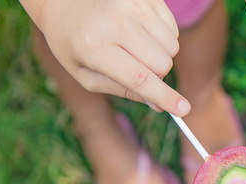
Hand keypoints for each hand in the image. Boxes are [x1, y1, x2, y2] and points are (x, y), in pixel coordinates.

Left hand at [21, 0, 190, 115]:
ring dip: (160, 55)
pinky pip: (173, 29)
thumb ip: (122, 90)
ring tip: (135, 48)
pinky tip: (141, 32)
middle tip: (138, 69)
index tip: (183, 110)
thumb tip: (159, 105)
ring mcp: (133, 5)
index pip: (138, 78)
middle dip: (157, 75)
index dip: (164, 96)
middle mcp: (114, 22)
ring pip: (172, 47)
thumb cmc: (73, 42)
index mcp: (92, 47)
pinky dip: (162, 37)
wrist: (62, 0)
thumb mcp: (86, 74)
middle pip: (162, 64)